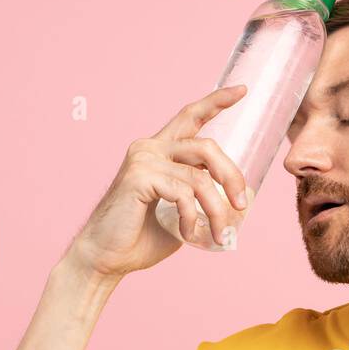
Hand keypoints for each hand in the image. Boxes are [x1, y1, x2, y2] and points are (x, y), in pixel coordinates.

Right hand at [67, 84, 249, 277]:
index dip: (216, 102)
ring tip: (219, 235)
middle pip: (207, 147)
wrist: (106, 259)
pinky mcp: (138, 177)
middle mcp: (150, 148)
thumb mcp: (181, 214)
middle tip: (242, 206)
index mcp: (160, 151)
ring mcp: (143, 160)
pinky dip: (192, 217)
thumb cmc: (141, 239)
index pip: (190, 117)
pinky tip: (188, 234)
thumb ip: (201, 200)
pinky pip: (183, 193)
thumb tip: (238, 204)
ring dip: (216, 209)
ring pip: (200, 177)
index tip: (242, 90)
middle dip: (232, 177)